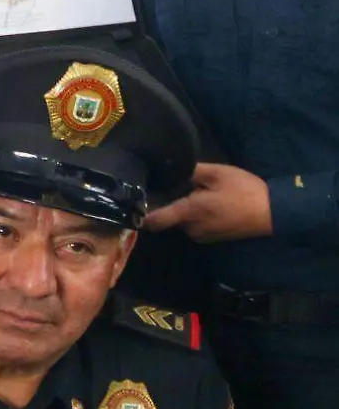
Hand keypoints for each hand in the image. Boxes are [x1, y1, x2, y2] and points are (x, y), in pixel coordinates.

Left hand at [143, 163, 274, 242]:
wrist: (274, 213)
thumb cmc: (244, 191)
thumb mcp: (218, 173)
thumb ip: (192, 172)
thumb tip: (174, 171)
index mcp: (189, 212)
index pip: (155, 220)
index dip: (141, 214)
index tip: (133, 205)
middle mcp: (192, 229)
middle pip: (170, 218)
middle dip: (172, 204)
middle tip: (176, 187)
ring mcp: (204, 236)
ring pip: (185, 221)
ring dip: (188, 211)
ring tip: (200, 193)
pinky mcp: (215, 238)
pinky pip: (198, 225)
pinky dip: (199, 216)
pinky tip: (212, 204)